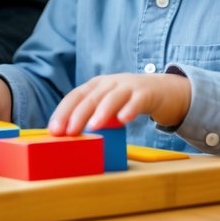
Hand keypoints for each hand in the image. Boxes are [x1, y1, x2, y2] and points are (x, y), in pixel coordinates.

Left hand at [48, 73, 189, 135]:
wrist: (165, 91)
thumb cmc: (129, 101)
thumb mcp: (108, 105)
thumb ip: (93, 116)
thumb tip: (70, 137)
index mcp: (96, 85)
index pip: (75, 96)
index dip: (63, 112)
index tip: (54, 130)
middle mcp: (110, 83)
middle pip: (90, 97)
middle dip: (77, 114)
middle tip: (69, 132)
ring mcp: (129, 86)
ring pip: (112, 97)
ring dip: (101, 111)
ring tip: (93, 127)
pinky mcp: (147, 93)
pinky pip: (137, 101)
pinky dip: (129, 109)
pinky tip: (123, 120)